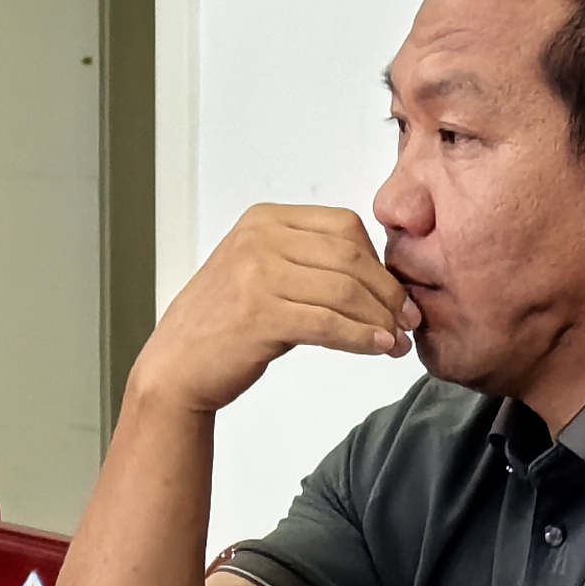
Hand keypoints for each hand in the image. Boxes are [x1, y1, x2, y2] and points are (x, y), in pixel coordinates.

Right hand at [127, 202, 415, 417]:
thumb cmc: (228, 323)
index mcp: (264, 219)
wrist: (176, 366)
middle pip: (351, 258)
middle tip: (409, 321)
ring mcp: (254, 274)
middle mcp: (258, 238)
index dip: (380, 262)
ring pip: (345, 292)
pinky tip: (379, 348)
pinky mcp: (257, 314)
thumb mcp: (266, 273)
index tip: (399, 294)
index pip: (345, 227)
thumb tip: (388, 280)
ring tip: (396, 341)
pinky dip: (362, 337)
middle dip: (389, 293)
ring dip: (381, 320)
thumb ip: (314, 262)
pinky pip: (329, 323)